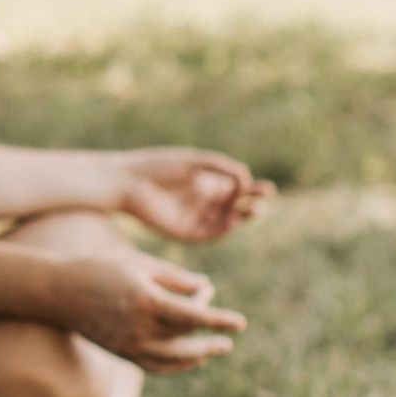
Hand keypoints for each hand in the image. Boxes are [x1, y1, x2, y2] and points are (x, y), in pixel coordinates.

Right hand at [53, 252, 245, 373]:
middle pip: (187, 336)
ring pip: (175, 357)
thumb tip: (204, 287)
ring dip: (199, 354)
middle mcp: (140, 327)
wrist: (58, 291)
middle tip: (229, 336)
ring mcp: (130, 344)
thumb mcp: (139, 263)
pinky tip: (191, 359)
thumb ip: (174, 276)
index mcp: (146, 300)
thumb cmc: (99, 268)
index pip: (193, 315)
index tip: (240, 323)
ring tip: (216, 350)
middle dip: (210, 334)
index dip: (219, 319)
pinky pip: (157, 366)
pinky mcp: (122, 353)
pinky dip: (177, 366)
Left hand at [118, 148, 273, 243]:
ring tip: (256, 209)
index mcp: (202, 183)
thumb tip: (246, 177)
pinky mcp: (183, 232)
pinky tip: (234, 220)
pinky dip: (223, 229)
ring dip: (241, 217)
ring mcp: (192, 218)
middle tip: (267, 198)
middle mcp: (200, 202)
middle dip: (251, 202)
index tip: (268, 188)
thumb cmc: (157, 166)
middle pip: (233, 206)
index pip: (234, 188)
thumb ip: (221, 166)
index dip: (252, 189)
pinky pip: (208, 234)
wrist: (128, 182)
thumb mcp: (194, 162)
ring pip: (224, 221)